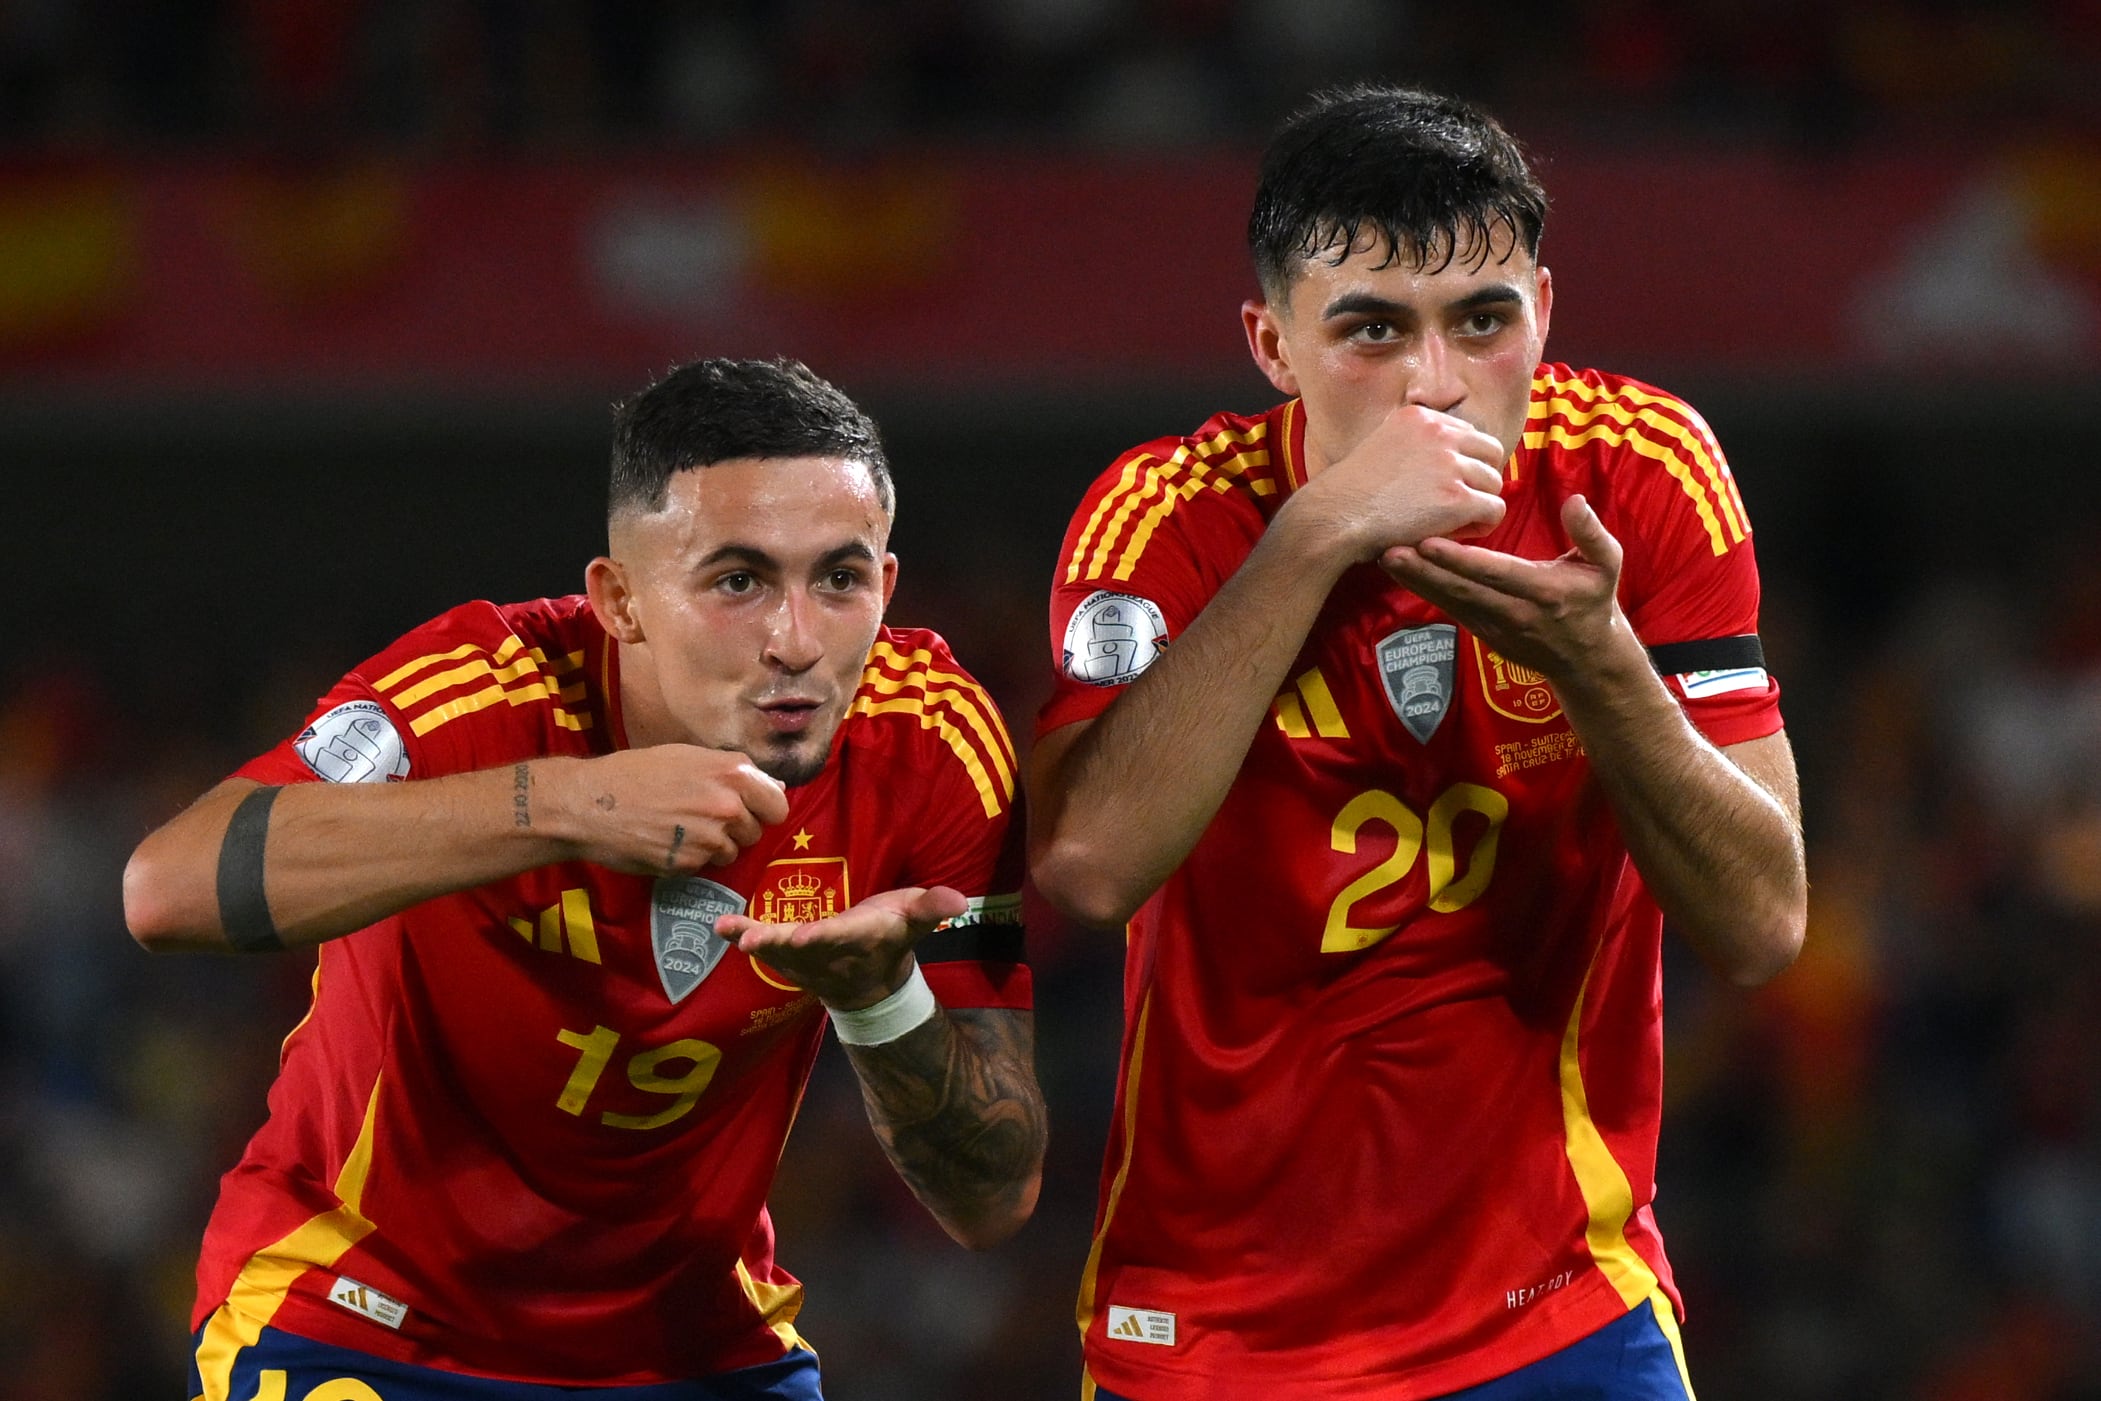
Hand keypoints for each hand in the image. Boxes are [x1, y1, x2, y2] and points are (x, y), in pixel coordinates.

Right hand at [542, 746, 788, 873]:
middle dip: (736, 828)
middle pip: (755, 831)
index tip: (751, 810)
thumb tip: (775, 786)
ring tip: (681, 829)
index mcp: (732, 773)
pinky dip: (690, 859)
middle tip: (703, 817)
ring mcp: (709, 838)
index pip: (778, 805)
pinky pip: (704, 866)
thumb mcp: (689, 756)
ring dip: (714, 846)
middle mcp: (727, 806)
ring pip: (731, 852)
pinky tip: (667, 843)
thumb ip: (734, 771)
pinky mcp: (690, 864)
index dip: (765, 809)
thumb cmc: (636, 773)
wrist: (590, 804)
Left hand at [715, 886, 967, 1009]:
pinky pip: (763, 943)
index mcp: (858, 938)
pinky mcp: (788, 954)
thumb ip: (932, 907)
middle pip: (800, 947)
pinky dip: (742, 935)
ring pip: (776, 948)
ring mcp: (804, 957)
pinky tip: (720, 926)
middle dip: (778, 943)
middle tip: (753, 941)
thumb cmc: (891, 936)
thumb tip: (960, 900)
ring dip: (752, 939)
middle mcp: (827, 951)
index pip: (840, 937)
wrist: (870, 982)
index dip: (823, 937)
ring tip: (729, 929)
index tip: (805, 936)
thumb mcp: (914, 919)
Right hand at [1291, 404, 1507, 563]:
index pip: (1468, 433)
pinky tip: (1457, 533)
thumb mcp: (1379, 445)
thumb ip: (1411, 444)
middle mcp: (1439, 433)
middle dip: (1479, 479)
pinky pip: (1494, 510)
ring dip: (1479, 504)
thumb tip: (1438, 460)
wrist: (1333, 517)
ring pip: (1494, 483)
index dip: (1463, 462)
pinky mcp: (1457, 499)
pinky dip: (1481, 525)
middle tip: (1458, 504)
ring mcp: (1449, 465)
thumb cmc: (1349, 493)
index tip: (1445, 484)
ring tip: (1454, 522)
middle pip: (1490, 453)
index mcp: (1420, 417)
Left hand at [1379, 494, 1631, 681]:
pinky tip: (1400, 572)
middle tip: (1390, 549)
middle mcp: (1514, 613)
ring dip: (1415, 581)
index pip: (1496, 573)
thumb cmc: (1593, 601)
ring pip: (1449, 601)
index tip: (1429, 542)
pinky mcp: (1480, 631)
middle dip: (1424, 571)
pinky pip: (1449, 607)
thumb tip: (1574, 501)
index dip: (1460, 560)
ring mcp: (1494, 626)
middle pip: (1462, 590)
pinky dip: (1423, 590)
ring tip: (1385, 557)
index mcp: (1543, 592)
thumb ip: (1592, 534)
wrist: (1585, 658)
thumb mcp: (1606, 566)